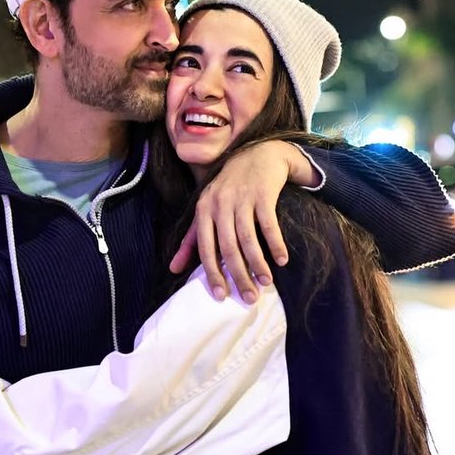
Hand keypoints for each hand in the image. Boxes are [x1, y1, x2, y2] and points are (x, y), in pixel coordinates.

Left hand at [169, 141, 317, 301]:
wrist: (258, 155)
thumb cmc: (229, 189)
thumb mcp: (206, 209)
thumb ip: (191, 239)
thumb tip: (173, 269)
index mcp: (204, 210)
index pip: (206, 248)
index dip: (213, 273)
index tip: (221, 296)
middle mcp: (220, 204)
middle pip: (228, 247)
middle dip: (239, 275)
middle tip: (249, 298)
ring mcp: (242, 198)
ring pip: (248, 238)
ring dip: (258, 264)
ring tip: (266, 283)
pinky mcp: (263, 194)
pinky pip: (269, 224)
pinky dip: (275, 244)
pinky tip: (282, 260)